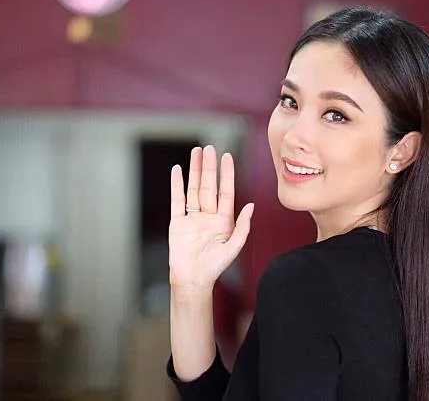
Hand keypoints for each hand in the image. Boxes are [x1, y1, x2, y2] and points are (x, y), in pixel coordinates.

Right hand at [168, 145, 253, 294]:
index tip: (227, 157)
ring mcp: (192, 217)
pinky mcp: (177, 223)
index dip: (227, 174)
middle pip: (209, 186)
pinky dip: (176, 185)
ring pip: (194, 188)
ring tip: (196, 153)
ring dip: (194, 171)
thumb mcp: (233, 247)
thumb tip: (251, 206)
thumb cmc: (214, 267)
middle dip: (209, 167)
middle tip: (210, 148)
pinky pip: (177, 200)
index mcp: (223, 220)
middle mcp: (208, 215)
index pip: (226, 191)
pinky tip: (177, 171)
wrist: (192, 280)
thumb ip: (242, 227)